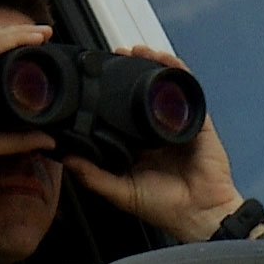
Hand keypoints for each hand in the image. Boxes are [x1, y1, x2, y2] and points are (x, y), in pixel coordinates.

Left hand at [63, 44, 245, 241]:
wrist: (199, 213)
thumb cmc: (163, 207)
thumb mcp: (119, 191)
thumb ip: (91, 175)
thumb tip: (64, 156)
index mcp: (138, 145)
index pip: (120, 110)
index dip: (109, 92)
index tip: (94, 77)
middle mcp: (156, 130)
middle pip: (141, 91)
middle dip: (129, 70)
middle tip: (113, 56)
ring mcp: (177, 123)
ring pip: (163, 85)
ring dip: (151, 64)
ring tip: (136, 50)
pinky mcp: (197, 121)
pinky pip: (187, 89)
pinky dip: (176, 70)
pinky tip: (163, 59)